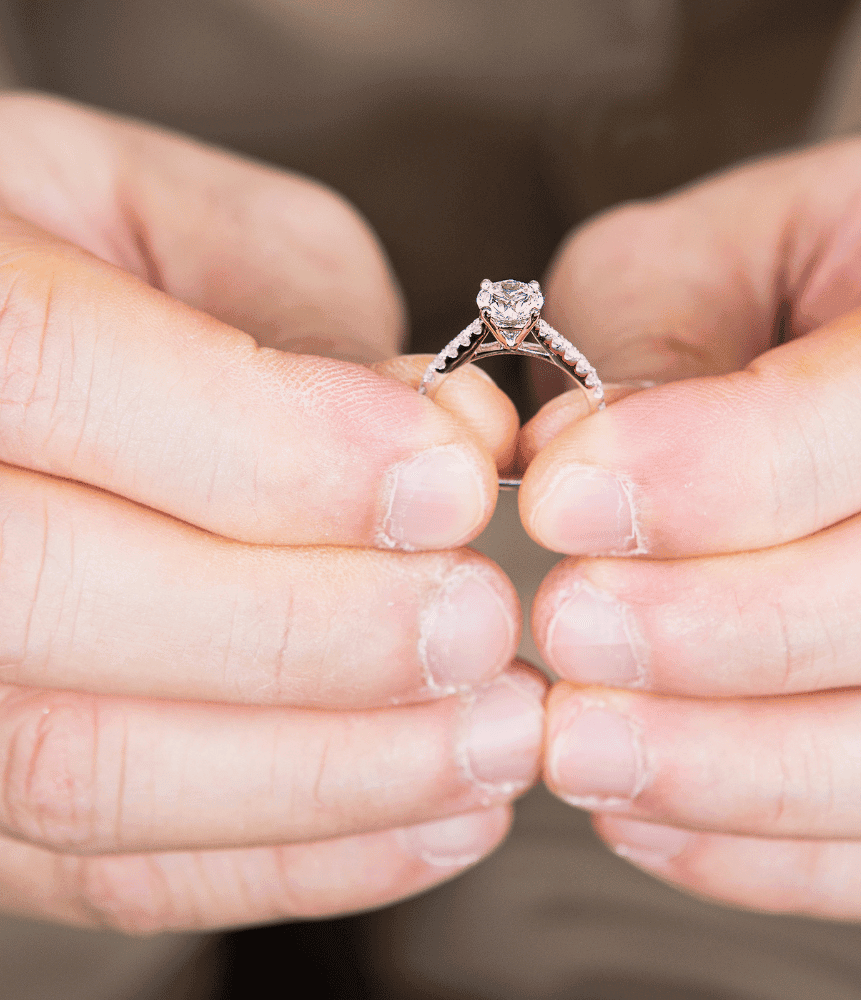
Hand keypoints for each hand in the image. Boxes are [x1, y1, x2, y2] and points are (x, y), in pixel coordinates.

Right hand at [0, 93, 543, 931]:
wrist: (7, 337)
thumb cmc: (86, 261)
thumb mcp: (177, 219)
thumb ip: (306, 320)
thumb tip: (449, 445)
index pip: (59, 374)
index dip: (275, 448)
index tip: (452, 484)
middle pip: (57, 597)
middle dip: (316, 632)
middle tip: (483, 622)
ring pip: (87, 768)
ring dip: (332, 772)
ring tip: (493, 733)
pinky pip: (119, 866)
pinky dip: (297, 858)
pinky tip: (437, 816)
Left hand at [521, 130, 860, 923]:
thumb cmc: (800, 279)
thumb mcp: (712, 251)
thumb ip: (650, 341)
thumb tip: (579, 465)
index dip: (741, 466)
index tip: (566, 499)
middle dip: (745, 633)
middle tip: (570, 629)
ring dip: (754, 770)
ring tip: (587, 741)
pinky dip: (792, 855)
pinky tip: (653, 813)